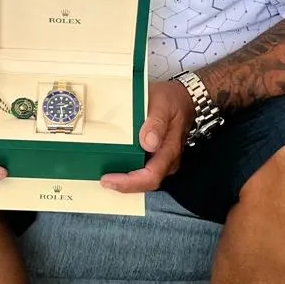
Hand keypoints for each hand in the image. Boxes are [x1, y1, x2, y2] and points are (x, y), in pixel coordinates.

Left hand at [100, 79, 194, 193]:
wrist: (182, 98)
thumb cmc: (172, 100)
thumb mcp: (163, 105)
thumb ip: (156, 123)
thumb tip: (148, 143)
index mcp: (169, 150)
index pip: (151, 176)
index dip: (129, 183)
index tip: (109, 179)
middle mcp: (167, 160)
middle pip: (145, 183)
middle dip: (122, 185)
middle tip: (101, 179)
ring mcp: (161, 160)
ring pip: (142, 179)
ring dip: (123, 180)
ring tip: (103, 174)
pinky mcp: (155, 156)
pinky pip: (141, 170)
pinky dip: (126, 172)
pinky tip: (112, 167)